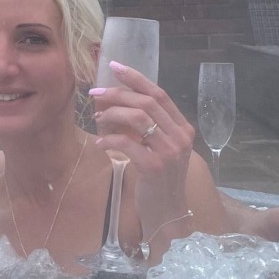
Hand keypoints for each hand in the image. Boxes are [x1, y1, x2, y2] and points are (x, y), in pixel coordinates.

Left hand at [90, 62, 196, 233]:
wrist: (167, 212)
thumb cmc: (159, 180)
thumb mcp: (158, 149)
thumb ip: (146, 127)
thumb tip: (114, 101)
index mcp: (183, 128)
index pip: (160, 94)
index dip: (136, 78)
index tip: (115, 66)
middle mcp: (180, 137)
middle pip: (147, 102)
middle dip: (118, 93)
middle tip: (95, 93)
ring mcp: (169, 152)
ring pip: (138, 118)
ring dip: (113, 114)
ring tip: (97, 118)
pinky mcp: (154, 167)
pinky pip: (128, 143)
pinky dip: (111, 139)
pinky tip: (101, 143)